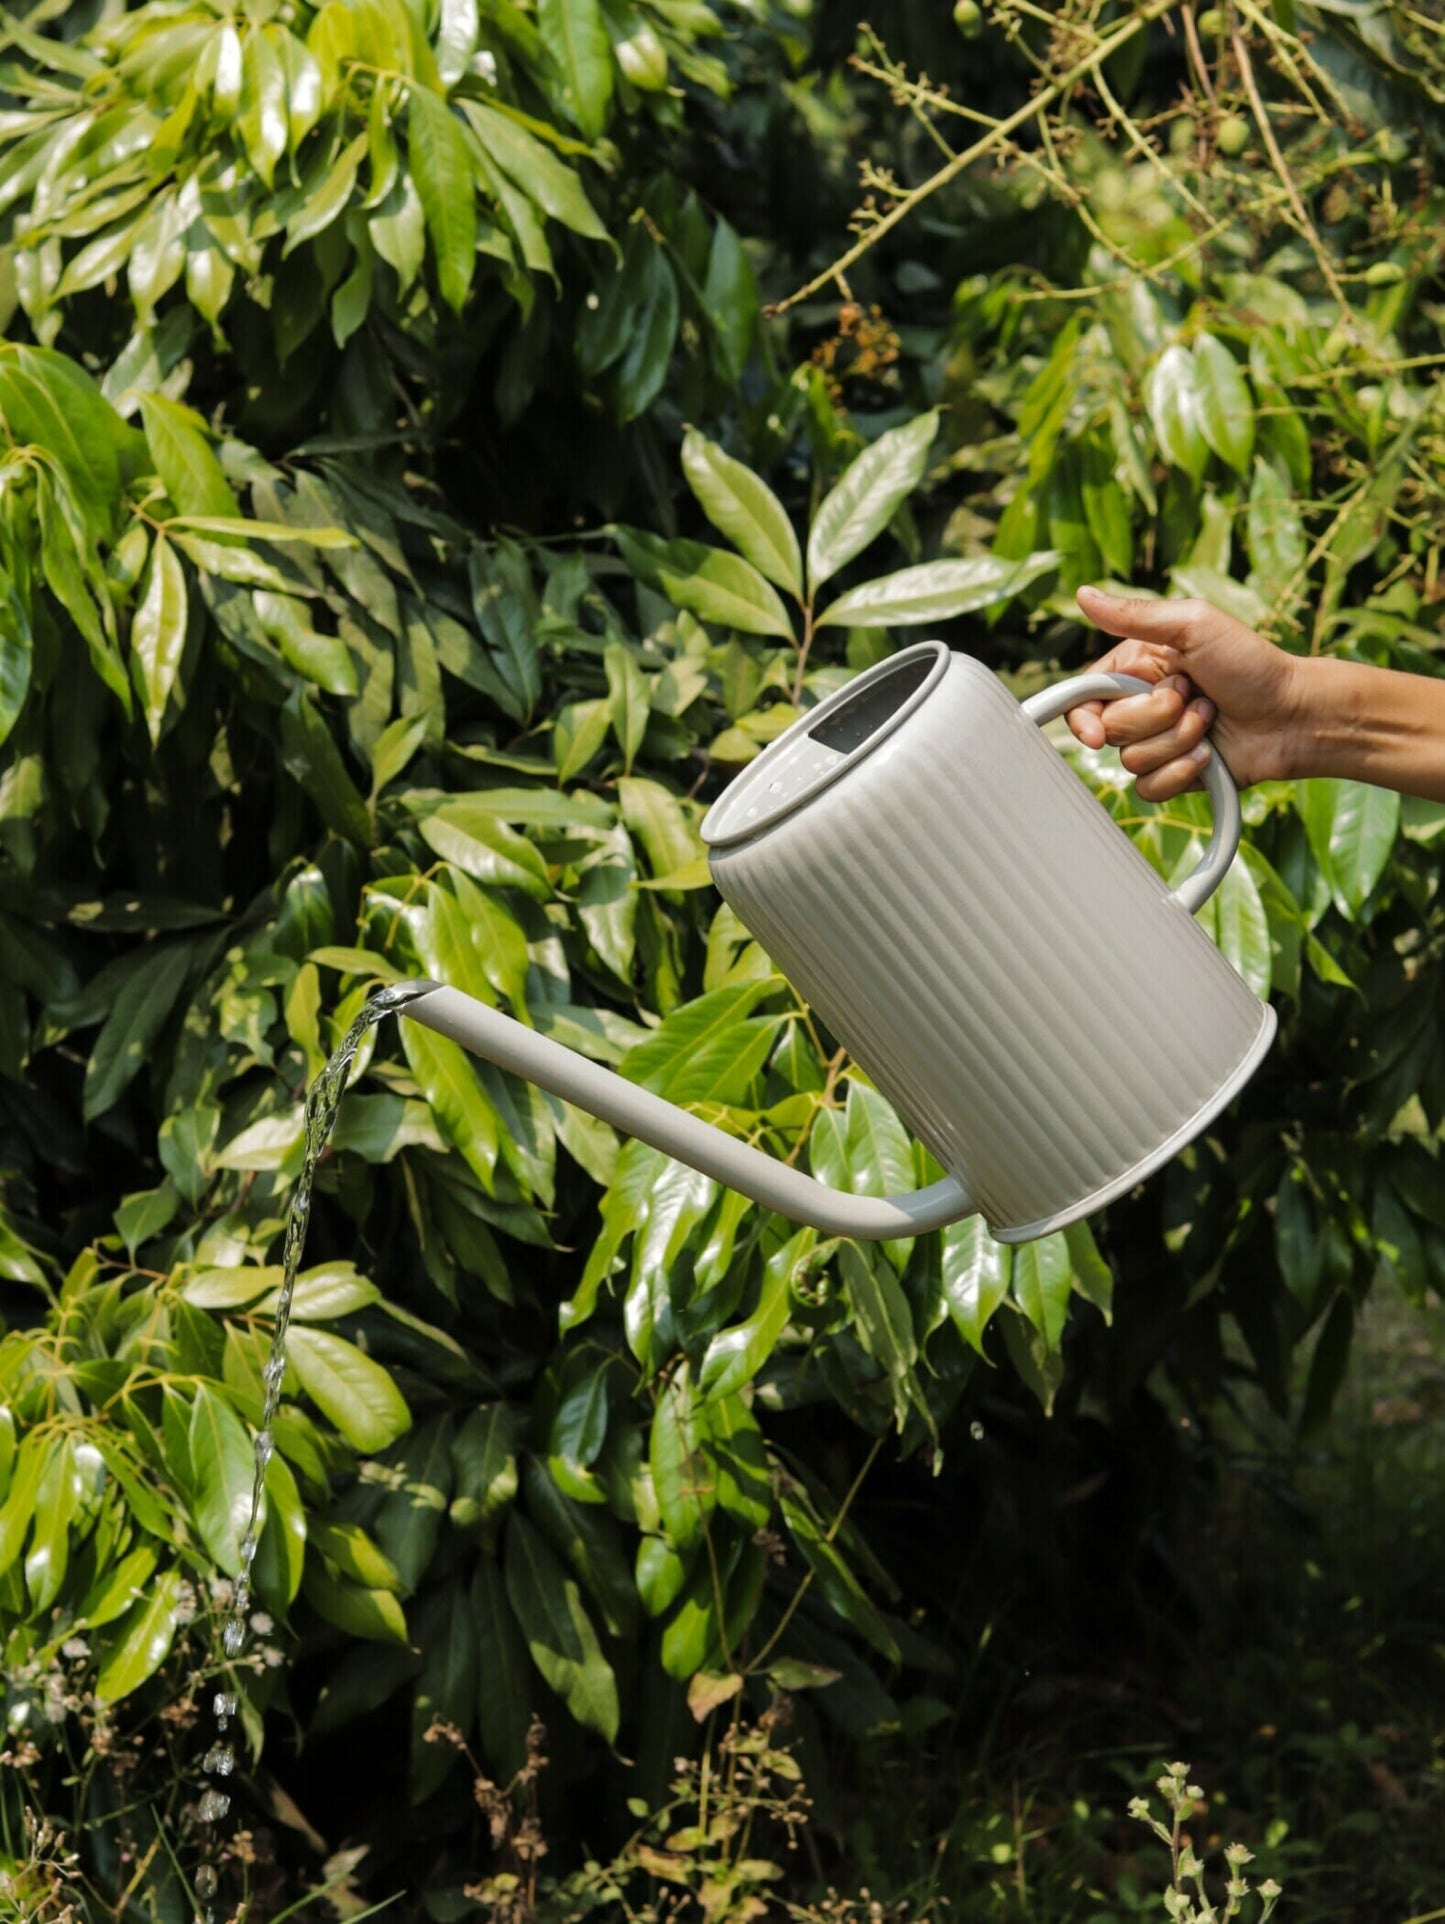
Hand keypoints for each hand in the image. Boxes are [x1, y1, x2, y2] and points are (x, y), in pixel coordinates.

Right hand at [1068, 586, 1303, 800]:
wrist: (1295, 715)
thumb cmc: (1251, 663)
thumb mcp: (1194, 625)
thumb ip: (1135, 615)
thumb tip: (1082, 594)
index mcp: (1137, 667)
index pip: (1085, 697)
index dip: (1083, 717)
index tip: (1096, 733)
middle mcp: (1142, 705)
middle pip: (1111, 730)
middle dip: (1156, 716)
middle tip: (1195, 695)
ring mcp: (1158, 742)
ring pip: (1132, 761)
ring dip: (1178, 740)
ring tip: (1211, 719)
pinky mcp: (1175, 773)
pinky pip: (1151, 788)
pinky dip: (1183, 771)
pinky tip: (1210, 754)